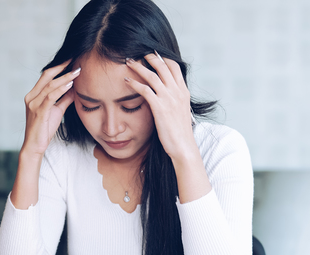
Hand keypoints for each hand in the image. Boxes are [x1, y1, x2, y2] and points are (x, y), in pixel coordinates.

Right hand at [22, 61, 79, 158]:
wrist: (35, 147)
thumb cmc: (44, 130)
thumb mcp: (57, 111)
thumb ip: (64, 99)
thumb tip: (74, 89)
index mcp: (34, 95)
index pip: (46, 76)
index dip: (59, 67)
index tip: (72, 60)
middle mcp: (31, 97)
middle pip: (46, 76)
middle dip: (61, 66)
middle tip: (75, 59)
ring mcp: (33, 104)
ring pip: (50, 86)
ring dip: (65, 78)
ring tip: (77, 71)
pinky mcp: (39, 113)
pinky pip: (50, 98)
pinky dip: (61, 90)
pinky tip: (70, 85)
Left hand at [125, 53, 210, 203]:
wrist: (183, 146)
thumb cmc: (179, 132)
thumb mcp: (180, 111)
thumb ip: (174, 100)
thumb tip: (165, 95)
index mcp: (183, 91)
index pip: (174, 66)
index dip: (162, 58)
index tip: (151, 54)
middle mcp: (178, 92)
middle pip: (163, 66)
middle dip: (149, 57)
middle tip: (137, 53)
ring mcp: (169, 99)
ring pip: (152, 75)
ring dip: (138, 66)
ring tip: (128, 62)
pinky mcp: (160, 108)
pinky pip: (145, 90)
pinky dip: (134, 83)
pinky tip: (126, 80)